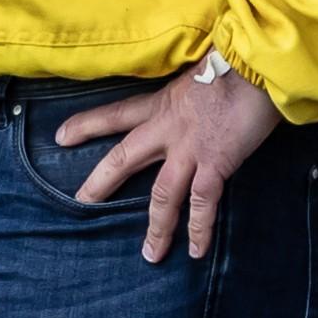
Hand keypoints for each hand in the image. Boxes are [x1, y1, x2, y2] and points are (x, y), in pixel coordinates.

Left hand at [56, 61, 287, 262]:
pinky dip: (199, 230)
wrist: (257, 65)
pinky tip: (197, 252)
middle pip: (123, 158)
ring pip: (162, 195)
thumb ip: (194, 88)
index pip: (116, 114)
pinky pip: (202, 204)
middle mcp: (168, 129)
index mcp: (163, 103)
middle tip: (81, 203)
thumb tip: (202, 89)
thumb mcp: (203, 70)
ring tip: (150, 254)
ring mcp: (190, 149)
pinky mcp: (215, 163)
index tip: (60, 136)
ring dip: (156, 228)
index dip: (87, 125)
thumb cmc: (238, 63)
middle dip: (100, 183)